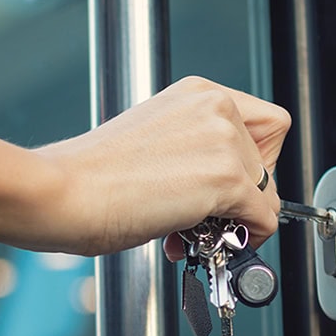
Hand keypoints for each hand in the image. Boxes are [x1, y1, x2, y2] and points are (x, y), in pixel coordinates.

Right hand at [33, 76, 289, 256]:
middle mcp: (215, 107)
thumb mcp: (155, 143)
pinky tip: (202, 240)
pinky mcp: (226, 178)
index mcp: (197, 94)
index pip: (264, 125)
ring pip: (268, 193)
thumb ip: (196, 154)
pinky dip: (244, 238)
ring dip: (237, 220)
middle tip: (212, 216)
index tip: (234, 186)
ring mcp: (223, 140)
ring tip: (193, 232)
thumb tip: (223, 190)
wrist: (65, 193)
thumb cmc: (92, 175)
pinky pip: (264, 219)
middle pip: (270, 160)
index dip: (255, 161)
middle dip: (245, 196)